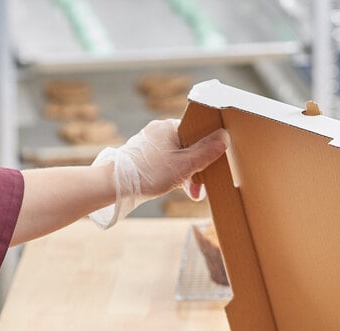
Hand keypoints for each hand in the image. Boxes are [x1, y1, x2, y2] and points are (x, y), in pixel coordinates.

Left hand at [90, 119, 228, 228]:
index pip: (197, 133)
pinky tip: (176, 187)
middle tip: (200, 189)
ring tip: (191, 193)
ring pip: (178, 157)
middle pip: (189, 147)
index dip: (208, 150)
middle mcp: (159, 131)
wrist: (115, 184)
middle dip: (197, 169)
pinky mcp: (144, 156)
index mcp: (169, 126)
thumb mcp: (184, 165)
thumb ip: (206, 152)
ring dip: (187, 175)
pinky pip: (166, 162)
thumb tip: (224, 137)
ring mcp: (150, 144)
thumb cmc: (149, 173)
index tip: (212, 166)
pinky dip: (174, 175)